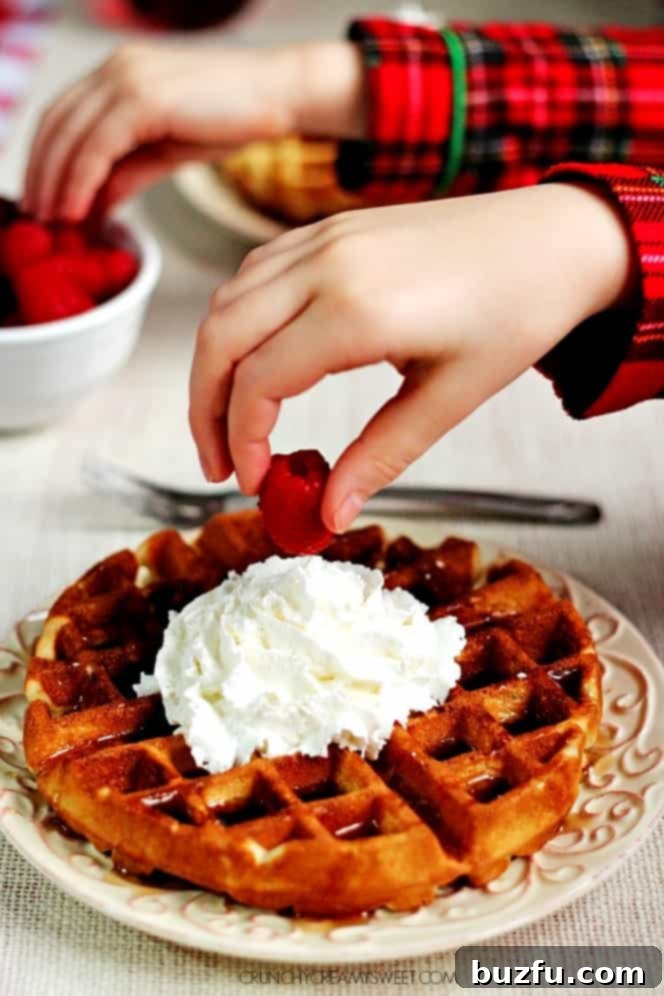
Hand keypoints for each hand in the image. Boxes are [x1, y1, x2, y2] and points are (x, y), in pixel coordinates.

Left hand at [23, 40, 364, 220]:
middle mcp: (115, 68)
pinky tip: (80, 209)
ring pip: (70, 135)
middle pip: (56, 124)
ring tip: (56, 222)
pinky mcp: (143, 97)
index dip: (45, 161)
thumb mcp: (166, 151)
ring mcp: (127, 77)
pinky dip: (82, 180)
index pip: (62, 117)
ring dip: (57, 183)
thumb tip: (96, 202)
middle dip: (41, 175)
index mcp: (118, 74)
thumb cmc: (231, 118)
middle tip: (39, 220)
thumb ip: (128, 171)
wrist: (276, 96)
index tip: (42, 201)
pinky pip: (97, 145)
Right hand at [189, 182, 633, 532]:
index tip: (253, 482)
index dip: (242, 440)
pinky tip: (256, 360)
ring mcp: (324, 237)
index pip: (258, 380)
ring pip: (227, 300)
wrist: (554, 239)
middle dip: (204, 408)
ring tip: (230, 421)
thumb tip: (328, 514)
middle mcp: (326, 263)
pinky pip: (256, 272)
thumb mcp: (450, 398)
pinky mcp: (330, 228)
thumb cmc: (517, 312)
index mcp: (357, 308)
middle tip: (220, 464)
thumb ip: (380, 456)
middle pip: (220, 336)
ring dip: (213, 363)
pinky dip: (238, 321)